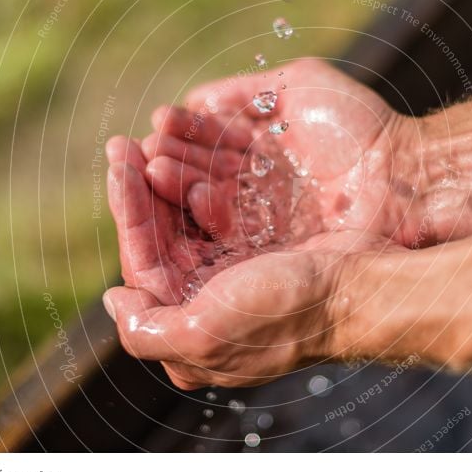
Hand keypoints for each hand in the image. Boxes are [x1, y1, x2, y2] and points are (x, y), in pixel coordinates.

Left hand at [104, 136, 402, 388]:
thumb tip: (115, 299)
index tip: (119, 167)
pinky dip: (208, 175)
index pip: (143, 262)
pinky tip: (197, 152)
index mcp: (191, 322)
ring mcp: (237, 268)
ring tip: (155, 136)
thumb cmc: (285, 312)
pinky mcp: (265, 243)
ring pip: (189, 217)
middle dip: (142, 189)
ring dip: (171, 176)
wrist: (357, 291)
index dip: (128, 213)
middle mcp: (209, 297)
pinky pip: (225, 205)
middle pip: (163, 237)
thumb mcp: (204, 335)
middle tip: (124, 145)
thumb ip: (145, 330)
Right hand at [140, 58, 424, 245]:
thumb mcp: (301, 86)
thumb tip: (198, 99)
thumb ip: (248, 89)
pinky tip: (183, 193)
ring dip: (176, 186)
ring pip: (207, 203)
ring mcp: (261, 219)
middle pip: (201, 173)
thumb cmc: (360, 125)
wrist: (404, 171)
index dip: (185, 132)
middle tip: (139, 151)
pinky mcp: (270, 248)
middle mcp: (255, 187)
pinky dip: (203, 213)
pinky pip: (228, 231)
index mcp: (260, 151)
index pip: (210, 142)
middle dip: (171, 160)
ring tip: (150, 169)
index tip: (159, 121)